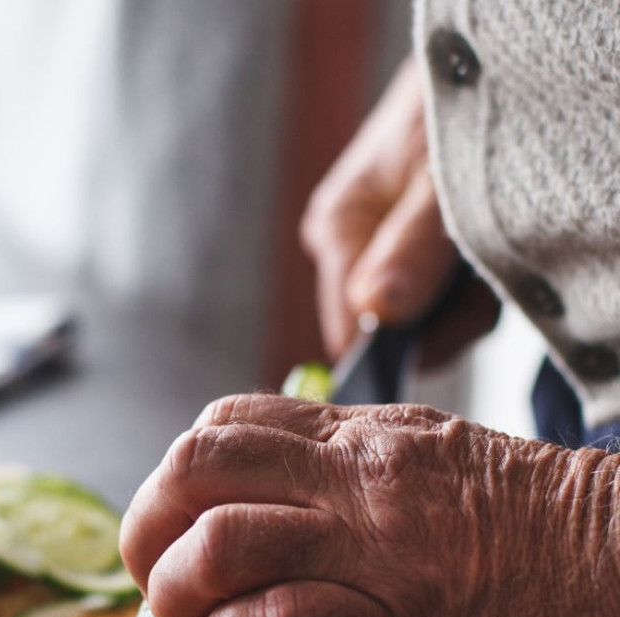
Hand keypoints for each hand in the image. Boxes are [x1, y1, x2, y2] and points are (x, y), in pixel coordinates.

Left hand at [119, 394, 619, 616]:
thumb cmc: (538, 529)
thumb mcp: (432, 460)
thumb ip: (347, 466)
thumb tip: (271, 495)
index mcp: (358, 438)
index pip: (223, 422)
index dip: (175, 478)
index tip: (178, 526)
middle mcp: (356, 480)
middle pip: (194, 468)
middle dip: (148, 527)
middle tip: (158, 579)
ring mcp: (376, 549)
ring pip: (222, 544)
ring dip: (178, 598)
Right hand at [300, 57, 497, 362]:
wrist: (467, 71)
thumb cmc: (448, 112)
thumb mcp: (439, 181)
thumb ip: (411, 248)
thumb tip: (376, 312)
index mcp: (335, 230)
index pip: (347, 331)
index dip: (395, 344)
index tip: (445, 320)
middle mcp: (346, 248)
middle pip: (389, 330)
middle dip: (443, 316)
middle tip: (476, 269)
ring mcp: (377, 253)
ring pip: (422, 318)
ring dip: (465, 300)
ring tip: (483, 248)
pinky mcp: (407, 255)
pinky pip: (440, 299)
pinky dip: (472, 286)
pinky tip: (480, 250)